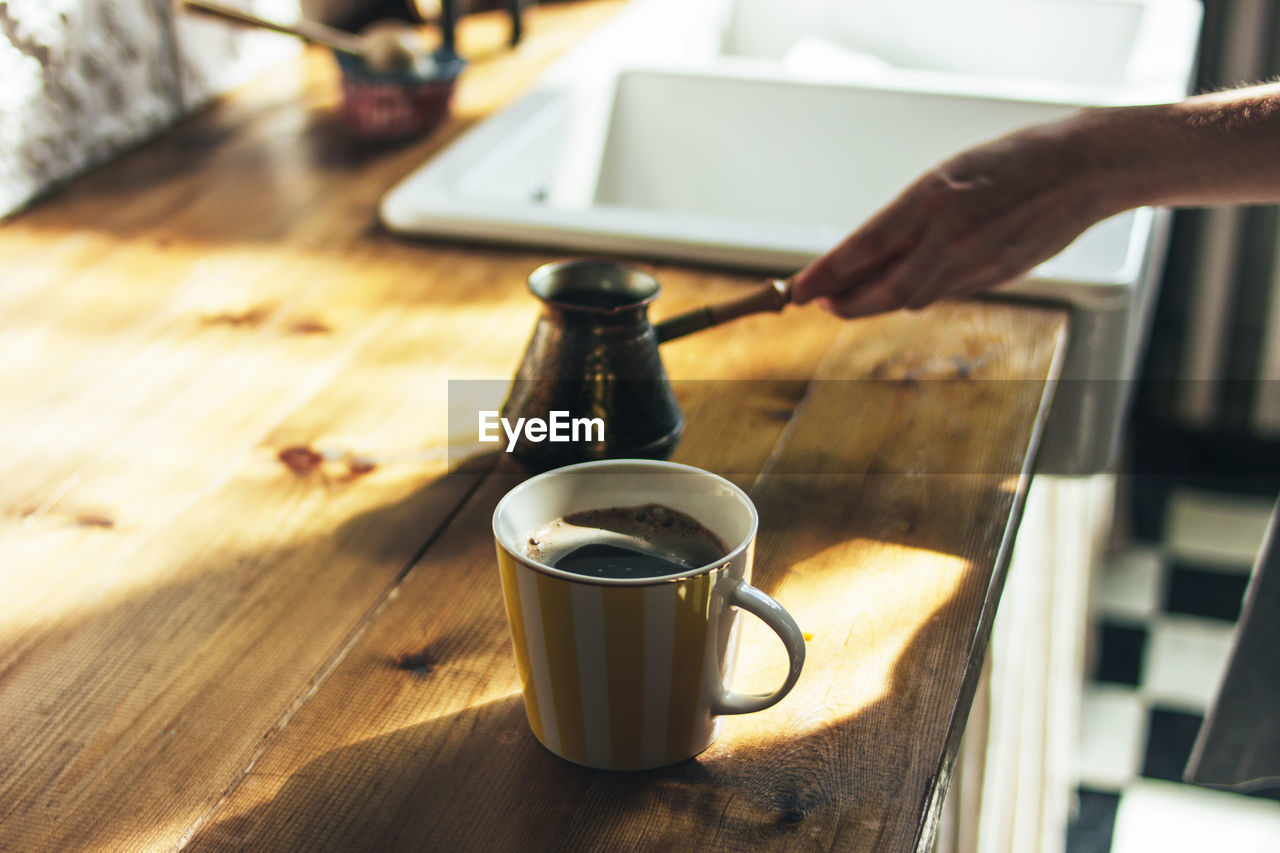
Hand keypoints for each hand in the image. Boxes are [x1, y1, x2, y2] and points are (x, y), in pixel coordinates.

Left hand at [791, 119, 1114, 317]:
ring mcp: (976, 260)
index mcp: (932, 198)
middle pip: (883, 290)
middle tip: (822, 303)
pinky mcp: (997, 276)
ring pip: (912, 299)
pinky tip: (907, 287)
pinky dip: (920, 293)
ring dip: (879, 302)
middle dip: (846, 302)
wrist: (1083, 168)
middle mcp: (950, 235)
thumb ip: (910, 220)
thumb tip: (869, 258)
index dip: (825, 275)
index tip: (798, 291)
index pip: (863, 248)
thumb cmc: (1013, 161)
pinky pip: (946, 294)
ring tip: (853, 297)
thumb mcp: (948, 175)